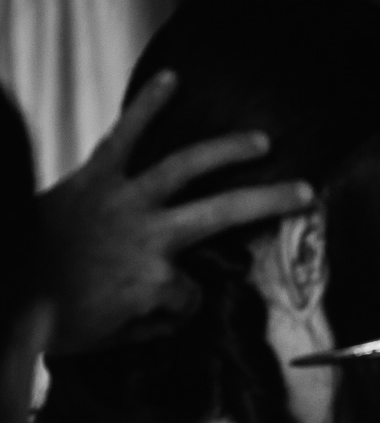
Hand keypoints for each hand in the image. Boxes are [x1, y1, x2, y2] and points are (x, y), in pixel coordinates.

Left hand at [38, 70, 314, 352]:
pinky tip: (172, 80)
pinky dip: (145, 107)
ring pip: (186, 167)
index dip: (183, 307)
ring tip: (261, 142)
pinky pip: (124, 137)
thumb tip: (176, 313)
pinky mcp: (95, 176)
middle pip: (225, 214)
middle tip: (307, 194)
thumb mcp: (110, 341)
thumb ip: (152, 325)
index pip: (192, 295)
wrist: (6, 287)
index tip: (166, 314)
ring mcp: (125, 200)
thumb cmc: (54, 319)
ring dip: (226, 150)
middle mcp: (151, 235)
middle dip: (271, 202)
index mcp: (156, 282)